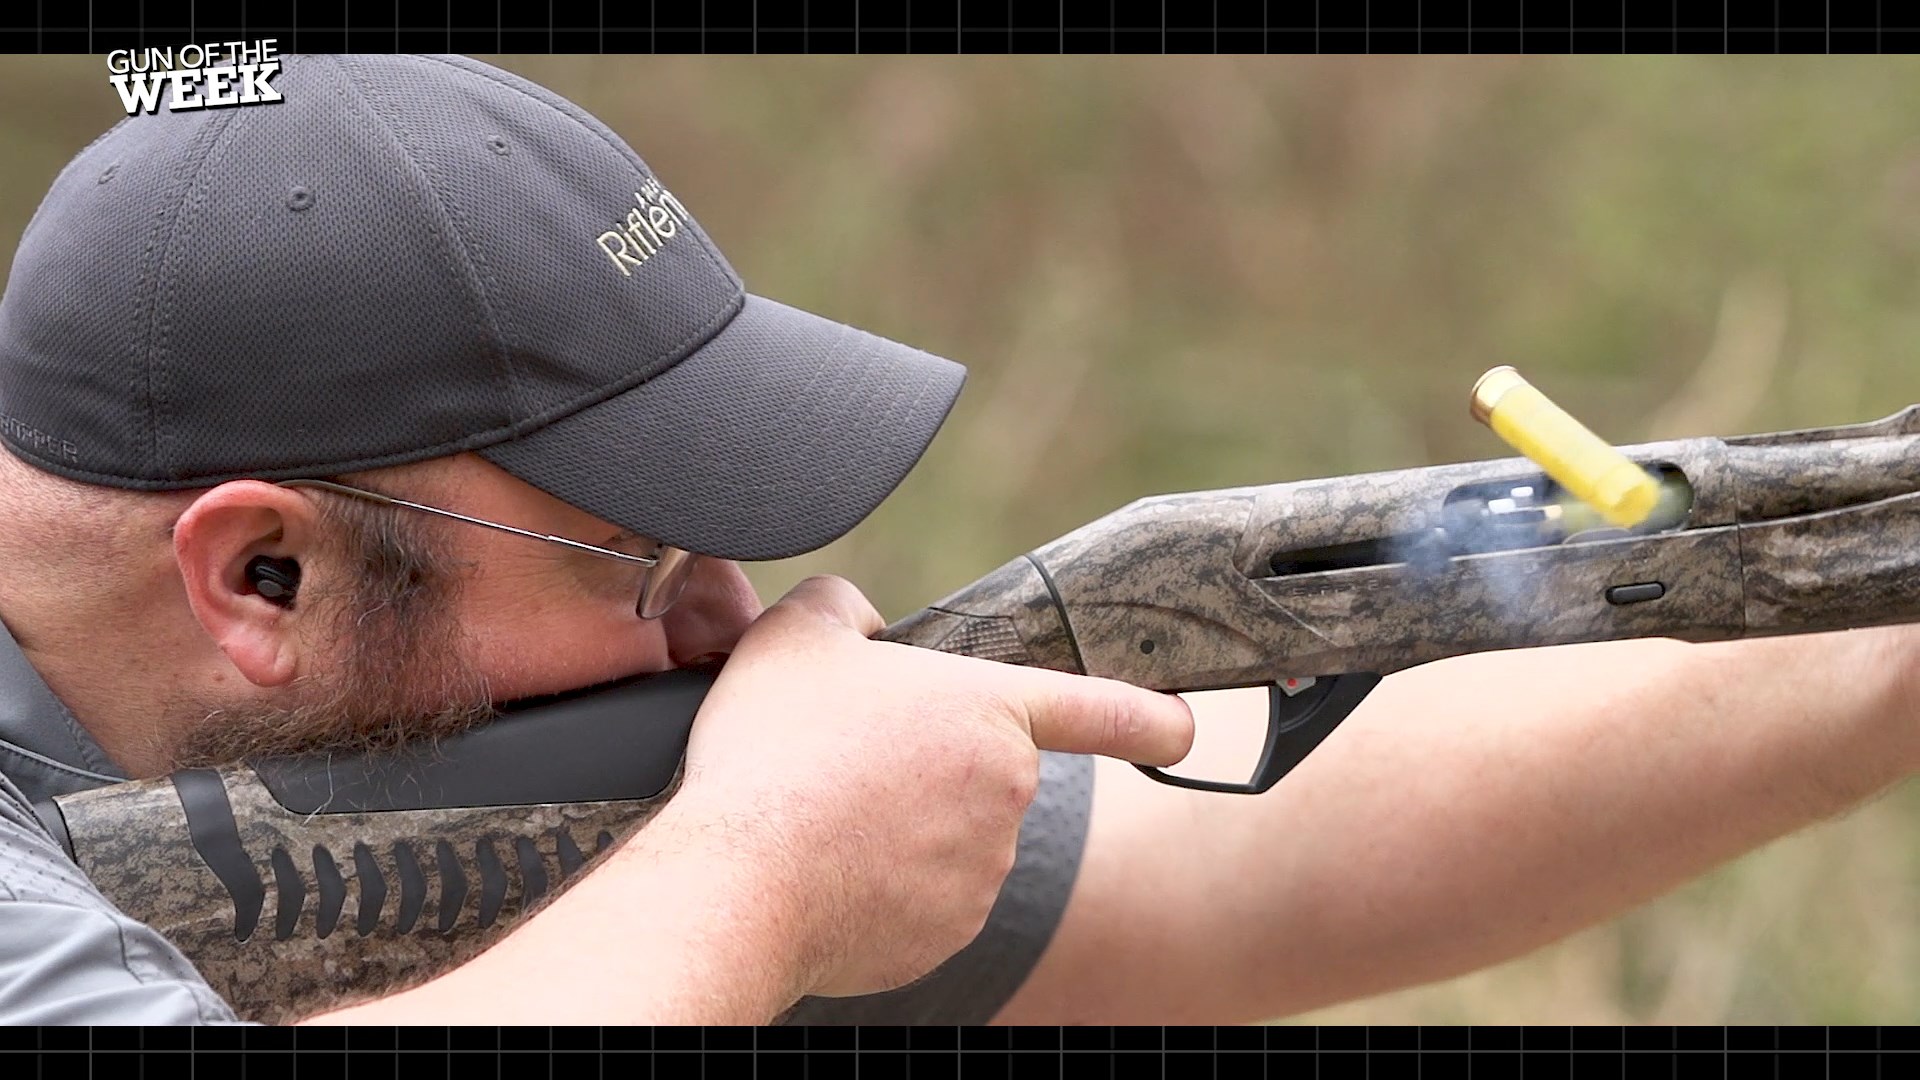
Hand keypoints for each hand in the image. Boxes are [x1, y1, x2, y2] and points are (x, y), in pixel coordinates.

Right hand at [669, 575, 1193, 1000]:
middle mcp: (1008, 798)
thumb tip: (862, 628)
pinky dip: (883, 885)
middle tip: (847, 762)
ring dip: (903, 826)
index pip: (1105, 709)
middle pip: (984, 772)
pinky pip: (923, 898)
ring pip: (950, 837)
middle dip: (931, 766)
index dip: (1153, 716)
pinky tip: (827, 868)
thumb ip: (844, 607)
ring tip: (823, 816)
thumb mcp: (797, 635)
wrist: (738, 883)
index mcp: (991, 713)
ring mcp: (981, 876)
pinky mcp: (946, 936)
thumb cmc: (774, 753)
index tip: (1184, 726)